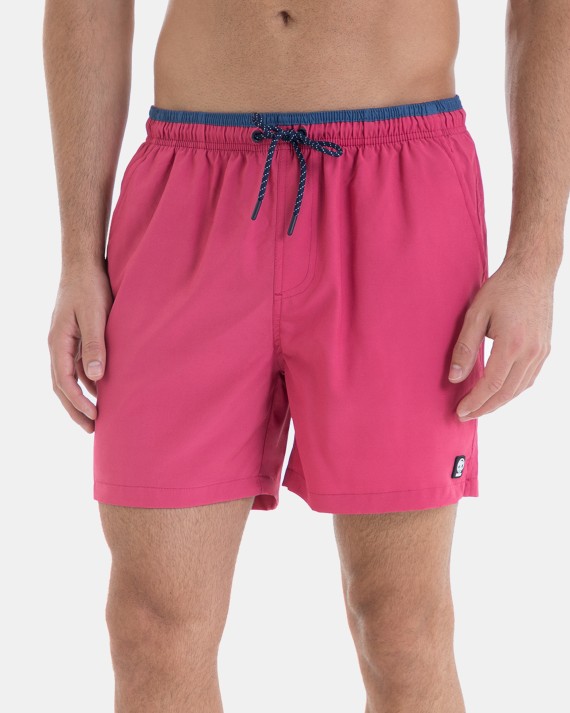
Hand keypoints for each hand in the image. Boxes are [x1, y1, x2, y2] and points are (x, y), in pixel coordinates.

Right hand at [48, 261, 112, 432]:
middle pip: (62, 385)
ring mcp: (65, 341)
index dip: (78, 403)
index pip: (64, 382)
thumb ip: (94, 346)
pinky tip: (103, 388)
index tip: (93, 419)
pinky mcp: (75, 336)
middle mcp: (58, 345)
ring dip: (82, 396)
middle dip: (75, 408)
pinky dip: (88, 380)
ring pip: (70, 376)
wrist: (83, 263)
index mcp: (58, 343)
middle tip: (92, 429)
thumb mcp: (94, 317)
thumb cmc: (89, 287)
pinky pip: (78, 364)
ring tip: (98, 415)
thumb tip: (95, 378)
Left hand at [448, 254, 553, 420]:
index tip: (460, 412)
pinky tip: (498, 392)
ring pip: (519, 388)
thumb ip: (464, 348)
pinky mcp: (545, 349)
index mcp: (512, 344)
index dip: (475, 402)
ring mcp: (541, 352)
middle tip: (466, 416)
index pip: (491, 385)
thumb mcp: (475, 314)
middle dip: (485, 408)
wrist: (533, 272)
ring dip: (499, 402)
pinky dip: (513, 390)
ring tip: (479, 407)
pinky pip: (529, 378)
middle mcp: (530, 352)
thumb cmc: (501, 289)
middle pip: (506, 393)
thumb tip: (455, 377)